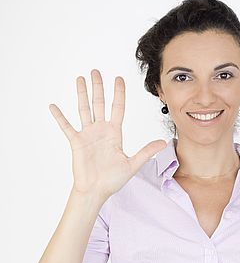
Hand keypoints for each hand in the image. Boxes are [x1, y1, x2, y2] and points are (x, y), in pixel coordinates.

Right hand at [49, 69, 166, 199]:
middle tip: (96, 71)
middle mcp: (101, 130)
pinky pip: (67, 127)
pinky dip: (60, 117)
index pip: (117, 108)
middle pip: (100, 104)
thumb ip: (146, 151)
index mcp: (114, 133)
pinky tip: (53, 106)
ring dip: (82, 94)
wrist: (97, 191)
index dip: (118, 93)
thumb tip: (163, 143)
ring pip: (84, 109)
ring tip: (80, 78)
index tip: (118, 78)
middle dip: (98, 87)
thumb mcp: (133, 164)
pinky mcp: (76, 142)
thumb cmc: (113, 180)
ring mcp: (88, 135)